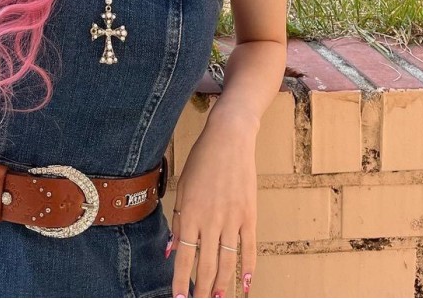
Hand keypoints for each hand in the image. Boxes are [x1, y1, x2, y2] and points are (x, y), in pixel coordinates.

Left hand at [165, 113, 256, 297]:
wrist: (229, 139)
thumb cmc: (201, 160)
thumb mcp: (183, 186)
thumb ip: (178, 220)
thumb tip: (172, 250)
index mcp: (190, 212)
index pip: (185, 255)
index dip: (181, 280)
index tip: (179, 298)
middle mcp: (211, 219)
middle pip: (206, 263)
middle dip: (201, 288)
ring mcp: (232, 218)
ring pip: (227, 261)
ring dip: (222, 284)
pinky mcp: (249, 215)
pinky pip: (249, 247)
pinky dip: (248, 267)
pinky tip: (246, 283)